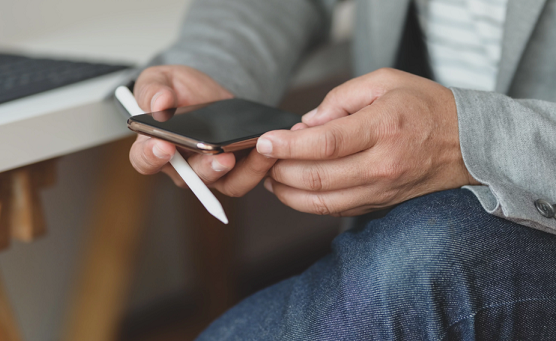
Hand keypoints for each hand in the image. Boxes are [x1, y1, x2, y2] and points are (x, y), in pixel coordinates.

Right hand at [130, 65, 275, 196]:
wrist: (209, 94)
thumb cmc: (179, 91)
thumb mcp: (161, 80)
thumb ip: (153, 90)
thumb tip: (158, 104)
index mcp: (154, 146)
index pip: (145, 160)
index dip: (151, 156)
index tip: (163, 146)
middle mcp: (181, 167)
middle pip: (190, 178)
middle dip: (206, 168)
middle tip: (221, 157)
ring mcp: (209, 172)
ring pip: (224, 182)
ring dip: (244, 171)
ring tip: (258, 150)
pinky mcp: (234, 171)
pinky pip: (247, 176)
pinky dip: (261, 166)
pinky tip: (272, 149)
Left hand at [256, 68, 479, 215]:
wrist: (467, 143)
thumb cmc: (425, 106)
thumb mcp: (385, 82)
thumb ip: (341, 99)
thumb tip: (306, 123)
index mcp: (382, 128)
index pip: (324, 143)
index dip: (287, 145)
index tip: (264, 141)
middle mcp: (381, 165)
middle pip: (316, 178)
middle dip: (280, 171)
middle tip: (263, 159)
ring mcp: (381, 190)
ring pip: (322, 202)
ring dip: (288, 193)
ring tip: (271, 178)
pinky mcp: (379, 203)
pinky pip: (336, 210)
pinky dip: (308, 203)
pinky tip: (294, 190)